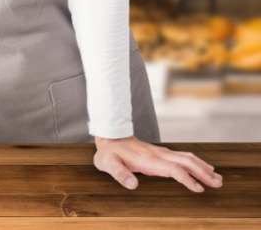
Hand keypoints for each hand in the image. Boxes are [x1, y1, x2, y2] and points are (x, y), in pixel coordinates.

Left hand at [93, 135, 222, 192]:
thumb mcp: (108, 164)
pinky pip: (181, 157)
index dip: (186, 179)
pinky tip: (203, 168)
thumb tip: (133, 185)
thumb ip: (119, 174)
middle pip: (185, 162)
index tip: (199, 189)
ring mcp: (160, 152)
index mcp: (148, 160)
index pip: (173, 169)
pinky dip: (195, 162)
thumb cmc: (108, 154)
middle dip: (202, 172)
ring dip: (202, 167)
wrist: (109, 137)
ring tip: (217, 178)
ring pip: (186, 158)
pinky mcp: (160, 153)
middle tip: (218, 183)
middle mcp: (158, 154)